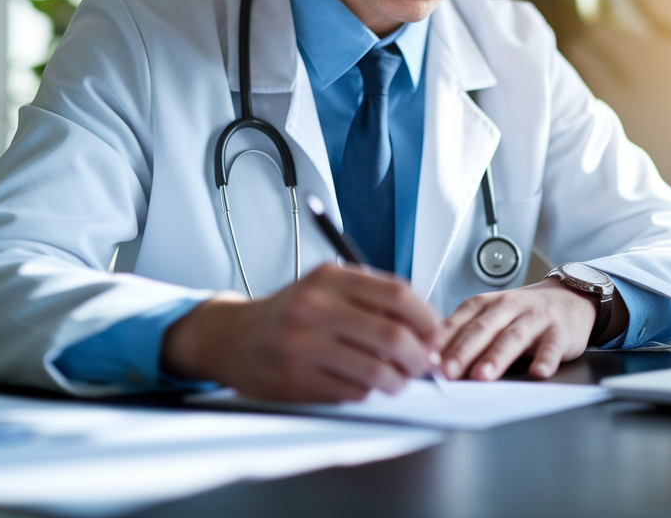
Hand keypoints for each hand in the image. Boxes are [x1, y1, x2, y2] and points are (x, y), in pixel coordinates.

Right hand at [160, 264, 440, 401]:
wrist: (235, 337)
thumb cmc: (292, 313)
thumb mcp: (327, 287)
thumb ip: (372, 298)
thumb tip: (426, 327)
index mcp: (330, 278)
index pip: (397, 294)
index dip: (427, 318)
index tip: (435, 334)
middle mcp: (315, 308)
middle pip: (392, 336)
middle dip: (418, 357)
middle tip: (423, 364)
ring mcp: (304, 345)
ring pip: (376, 371)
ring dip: (397, 381)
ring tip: (396, 379)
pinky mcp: (296, 379)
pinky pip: (352, 392)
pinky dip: (368, 392)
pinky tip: (362, 384)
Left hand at [438, 279, 627, 380]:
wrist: (569, 297)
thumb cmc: (522, 312)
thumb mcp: (489, 316)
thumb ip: (463, 334)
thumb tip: (429, 360)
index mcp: (484, 305)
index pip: (458, 323)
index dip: (441, 343)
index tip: (425, 362)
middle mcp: (507, 308)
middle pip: (482, 330)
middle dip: (462, 351)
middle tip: (447, 372)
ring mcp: (534, 319)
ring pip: (512, 337)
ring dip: (496, 357)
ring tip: (482, 376)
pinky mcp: (559, 332)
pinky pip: (551, 347)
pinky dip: (545, 359)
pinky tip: (537, 372)